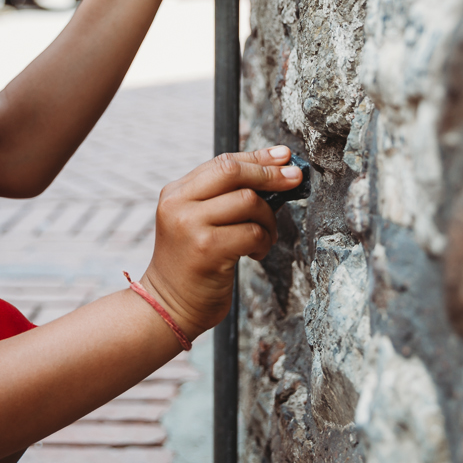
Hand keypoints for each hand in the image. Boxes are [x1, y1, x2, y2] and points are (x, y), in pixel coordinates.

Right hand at [140, 145, 300, 337]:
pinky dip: (264, 242)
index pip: (222, 162)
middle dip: (270, 174)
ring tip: (265, 237)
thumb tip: (275, 173)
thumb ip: (223, 198)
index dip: (257, 157)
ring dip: (268, 220)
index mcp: (175, 193)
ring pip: (248, 202)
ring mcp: (191, 226)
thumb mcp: (196, 222)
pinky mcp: (207, 250)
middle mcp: (179, 204)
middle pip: (234, 172)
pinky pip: (252, 232)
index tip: (284, 157)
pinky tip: (256, 253)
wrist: (167, 306)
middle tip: (294, 180)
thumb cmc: (192, 264)